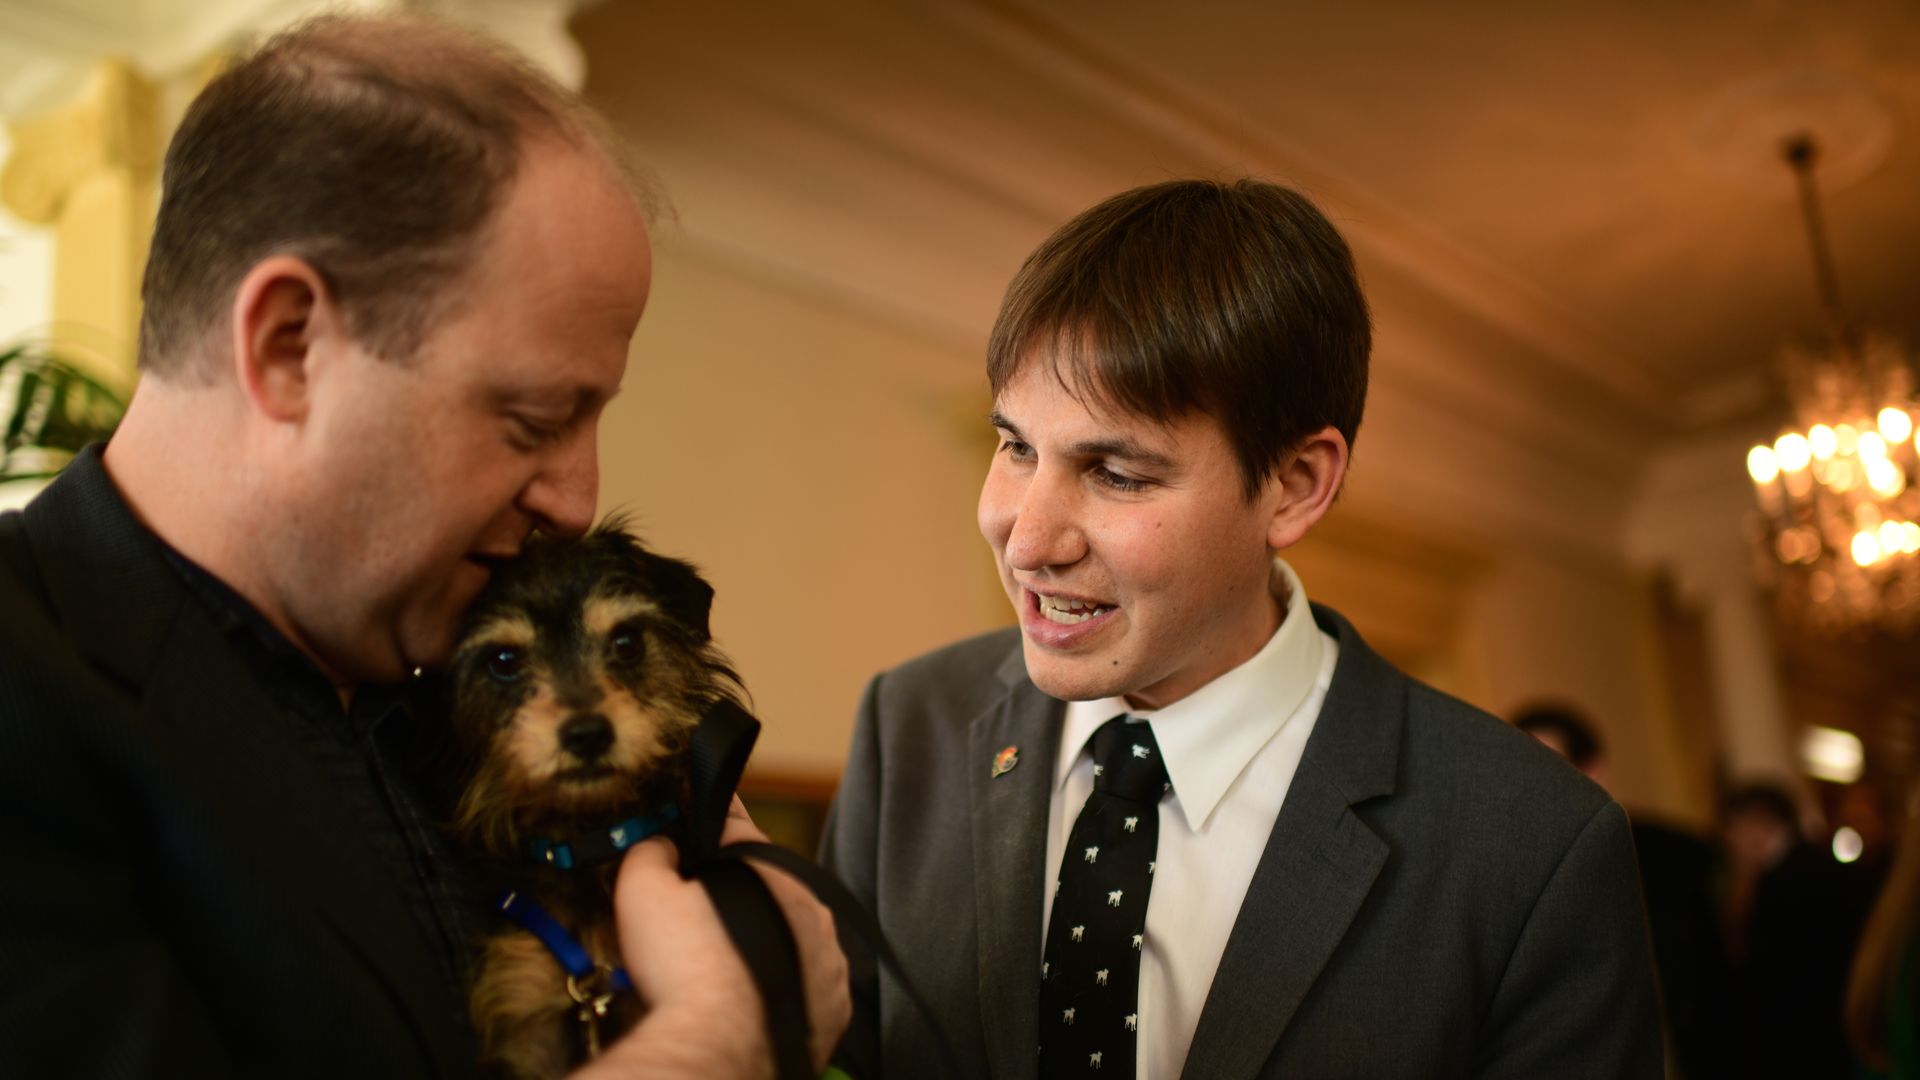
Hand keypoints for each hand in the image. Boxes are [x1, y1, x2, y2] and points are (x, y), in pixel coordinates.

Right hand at [589, 799, 850, 1077]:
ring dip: (765, 945)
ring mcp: (828, 960)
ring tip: (721, 968)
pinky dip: (785, 990)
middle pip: (768, 889)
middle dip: (735, 897)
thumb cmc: (683, 968)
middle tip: (697, 923)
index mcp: (769, 870)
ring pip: (793, 939)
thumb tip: (659, 844)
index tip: (700, 825)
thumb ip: (650, 852)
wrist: (714, 1046)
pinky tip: (751, 999)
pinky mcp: (832, 1008)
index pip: (738, 828)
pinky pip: (809, 988)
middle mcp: (810, 909)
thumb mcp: (644, 890)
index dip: (712, 827)